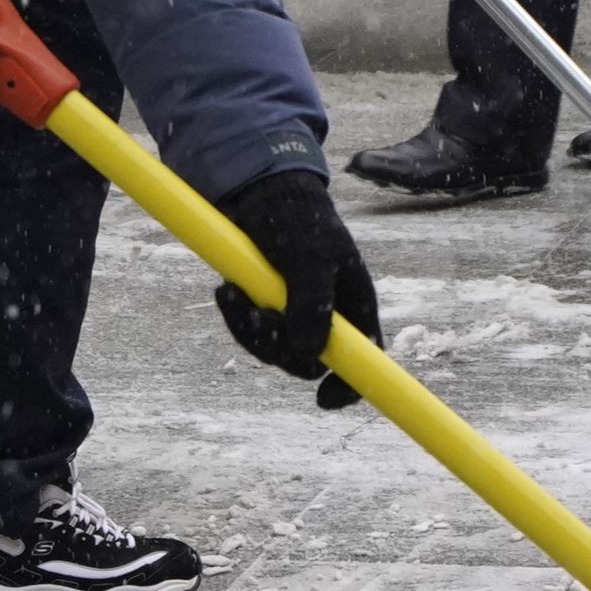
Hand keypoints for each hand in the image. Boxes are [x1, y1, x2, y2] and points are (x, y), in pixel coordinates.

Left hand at [211, 167, 376, 404]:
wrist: (259, 191)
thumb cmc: (299, 219)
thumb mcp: (312, 257)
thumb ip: (313, 304)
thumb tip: (310, 356)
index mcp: (354, 305)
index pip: (364, 359)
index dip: (349, 386)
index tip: (325, 399)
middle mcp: (327, 315)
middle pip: (309, 362)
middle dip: (280, 347)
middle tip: (258, 316)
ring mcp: (293, 313)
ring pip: (274, 351)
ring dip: (251, 330)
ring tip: (232, 294)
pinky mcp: (264, 307)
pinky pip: (250, 333)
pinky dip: (236, 318)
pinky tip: (225, 291)